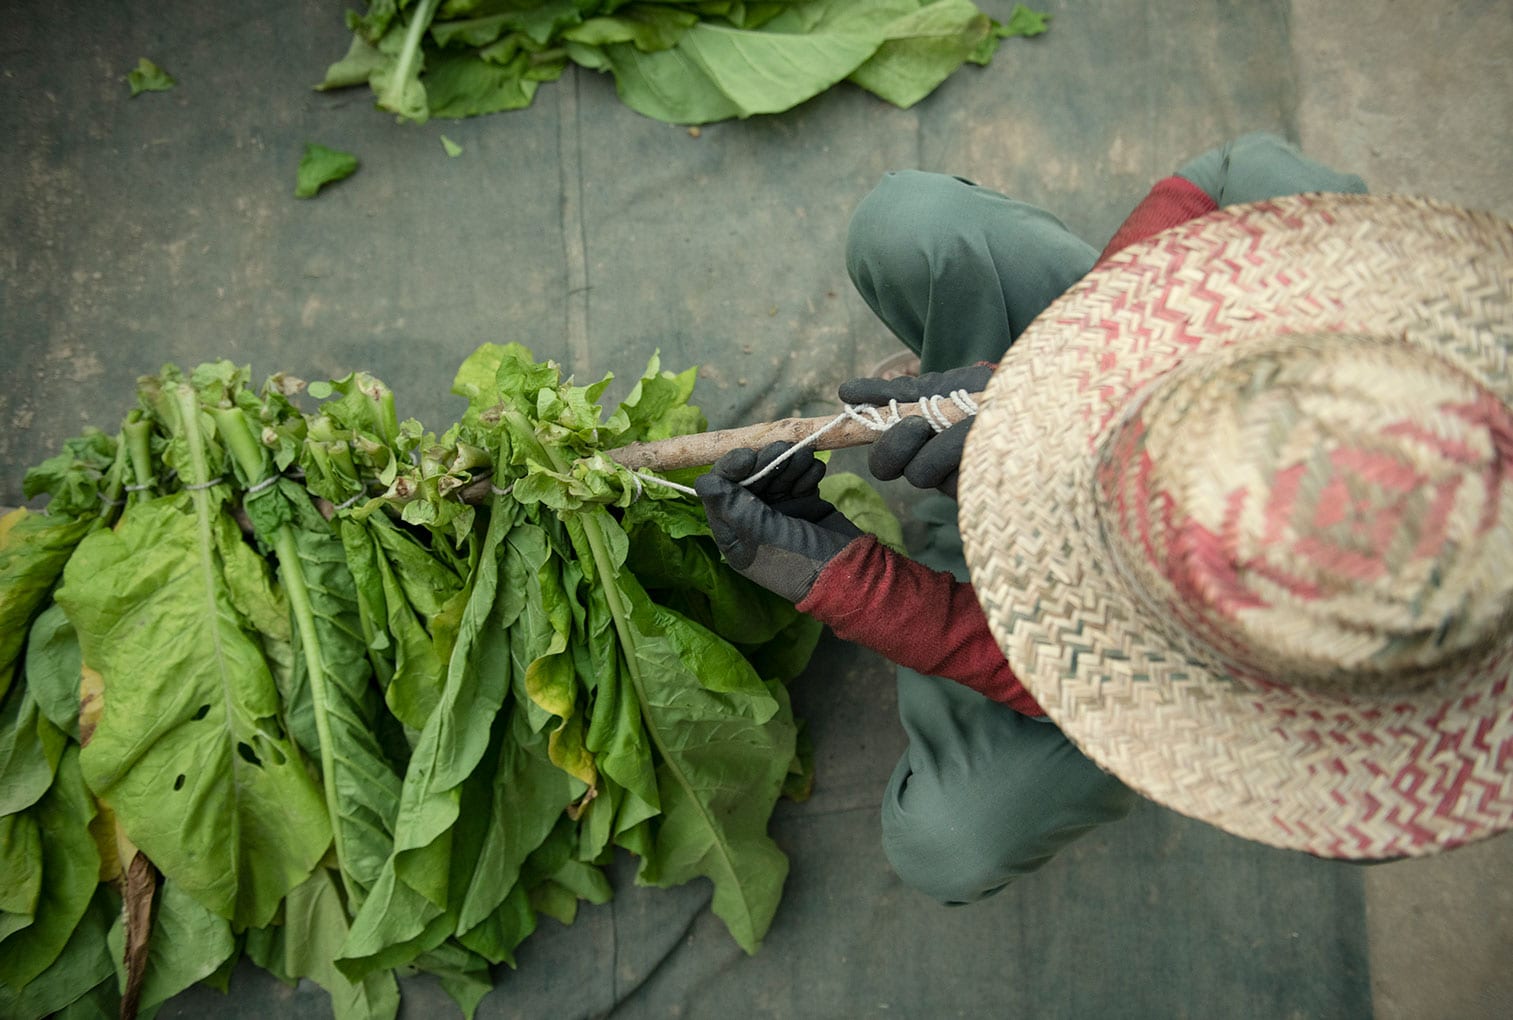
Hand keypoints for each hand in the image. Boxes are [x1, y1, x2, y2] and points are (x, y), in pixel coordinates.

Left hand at [694, 442, 861, 603]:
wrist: (849, 572)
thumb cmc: (799, 560)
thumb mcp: (762, 535)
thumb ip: (733, 506)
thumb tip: (701, 482)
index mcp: (734, 533)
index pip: (719, 491)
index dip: (731, 469)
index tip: (749, 457)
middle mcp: (752, 519)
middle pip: (749, 476)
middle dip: (765, 460)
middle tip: (784, 450)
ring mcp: (779, 509)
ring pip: (775, 472)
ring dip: (789, 461)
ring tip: (805, 457)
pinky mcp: (803, 501)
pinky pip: (798, 476)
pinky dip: (807, 470)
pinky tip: (816, 472)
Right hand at [838, 363, 992, 497]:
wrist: (1034, 398)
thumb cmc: (982, 392)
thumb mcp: (936, 386)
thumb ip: (894, 392)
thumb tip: (845, 393)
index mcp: (915, 444)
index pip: (881, 457)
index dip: (863, 433)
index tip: (856, 406)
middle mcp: (930, 464)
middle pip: (891, 469)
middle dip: (896, 444)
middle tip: (917, 424)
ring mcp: (954, 478)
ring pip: (921, 474)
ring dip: (936, 445)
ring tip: (963, 420)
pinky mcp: (979, 487)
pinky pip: (956, 477)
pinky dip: (962, 449)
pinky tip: (978, 429)